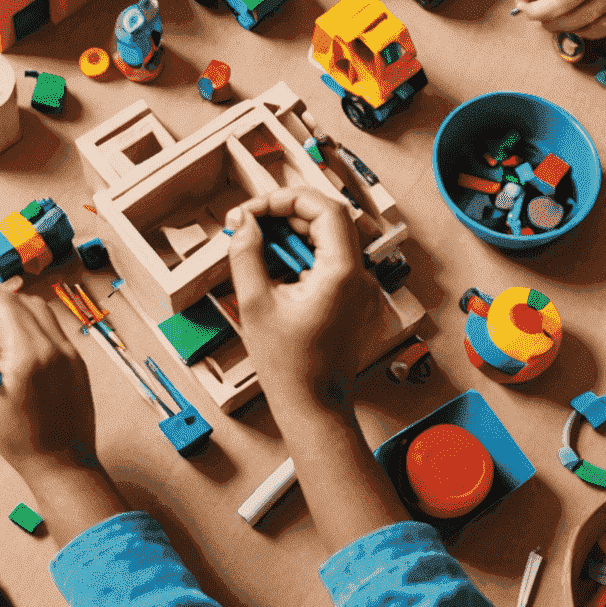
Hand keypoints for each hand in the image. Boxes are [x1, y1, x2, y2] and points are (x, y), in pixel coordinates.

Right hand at [0, 284, 127, 545]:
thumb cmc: (19, 438)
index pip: (0, 303)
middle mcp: (53, 345)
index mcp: (28, 353)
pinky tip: (18, 358)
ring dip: (13, 317)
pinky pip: (50, 330)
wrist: (61, 463)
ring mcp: (69, 351)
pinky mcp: (76, 360)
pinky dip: (30, 331)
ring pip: (38, 311)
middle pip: (19, 301)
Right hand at [225, 189, 378, 411]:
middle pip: (328, 219)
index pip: (324, 208)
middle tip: (250, 224)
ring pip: (329, 237)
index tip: (254, 210)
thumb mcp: (255, 303)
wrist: (314, 407)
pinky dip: (304, 254)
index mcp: (342, 273)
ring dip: (293, 233)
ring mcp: (361, 289)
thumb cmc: (288, 366)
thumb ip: (246, 253)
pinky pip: (331, 259)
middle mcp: (360, 277)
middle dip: (286, 213)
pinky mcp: (355, 299)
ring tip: (259, 247)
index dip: (286, 199)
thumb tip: (244, 221)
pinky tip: (277, 269)